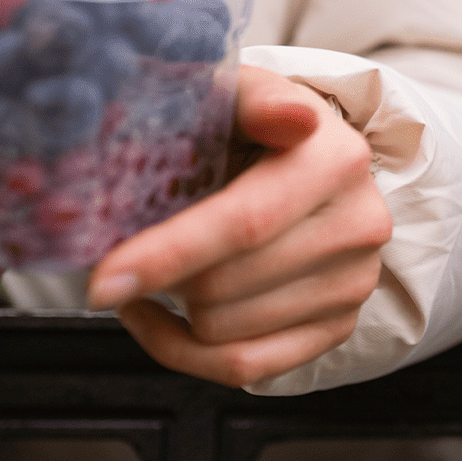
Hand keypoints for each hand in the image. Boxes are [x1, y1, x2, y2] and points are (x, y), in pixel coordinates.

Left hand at [86, 65, 391, 387]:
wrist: (307, 157)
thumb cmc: (252, 126)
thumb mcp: (240, 92)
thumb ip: (253, 96)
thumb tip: (291, 119)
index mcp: (336, 159)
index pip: (245, 224)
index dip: (169, 255)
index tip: (103, 279)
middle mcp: (358, 224)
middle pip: (223, 288)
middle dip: (159, 277)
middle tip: (125, 251)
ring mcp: (353, 281)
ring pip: (224, 332)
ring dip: (171, 308)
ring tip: (157, 269)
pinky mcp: (338, 324)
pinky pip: (243, 368)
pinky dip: (184, 350)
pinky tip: (165, 313)